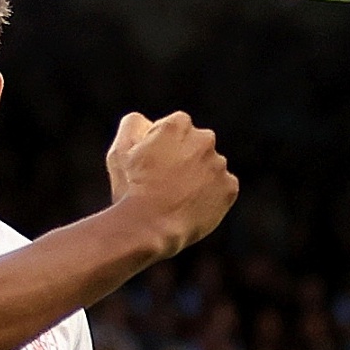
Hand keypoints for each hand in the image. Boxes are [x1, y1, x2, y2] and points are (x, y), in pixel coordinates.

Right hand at [106, 111, 237, 259]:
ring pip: (210, 168)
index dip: (161, 148)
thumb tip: (145, 121)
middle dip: (185, 159)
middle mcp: (204, 139)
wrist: (149, 227)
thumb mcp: (119, 151)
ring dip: (198, 178)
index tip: (152, 166)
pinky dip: (211, 197)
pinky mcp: (229, 188)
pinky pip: (222, 189)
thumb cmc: (131, 189)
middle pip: (195, 146)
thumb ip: (133, 124)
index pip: (175, 129)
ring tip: (177, 200)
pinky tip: (192, 207)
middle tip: (165, 184)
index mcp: (178, 124)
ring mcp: (219, 164)